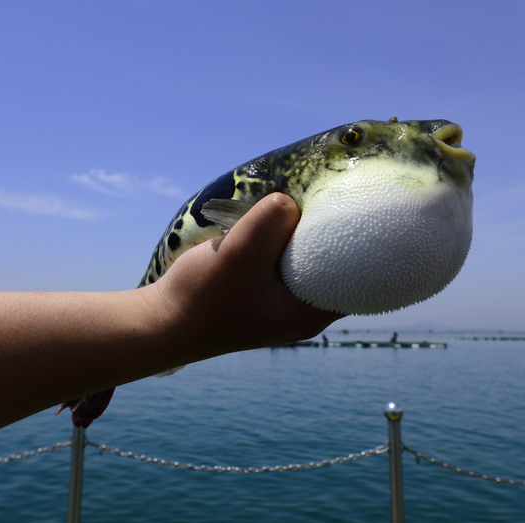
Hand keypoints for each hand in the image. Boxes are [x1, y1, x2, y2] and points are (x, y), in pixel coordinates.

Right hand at [144, 193, 342, 360]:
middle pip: (338, 266)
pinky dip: (286, 244)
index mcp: (311, 312)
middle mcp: (306, 313)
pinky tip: (275, 223)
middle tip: (327, 196)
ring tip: (301, 204)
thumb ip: (269, 223)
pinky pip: (290, 265)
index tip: (355, 207)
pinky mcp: (268, 297)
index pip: (360, 276)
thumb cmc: (202, 297)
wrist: (162, 324)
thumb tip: (291, 202)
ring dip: (303, 236)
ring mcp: (286, 306)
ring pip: (311, 263)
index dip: (361, 241)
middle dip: (330, 232)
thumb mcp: (237, 253)